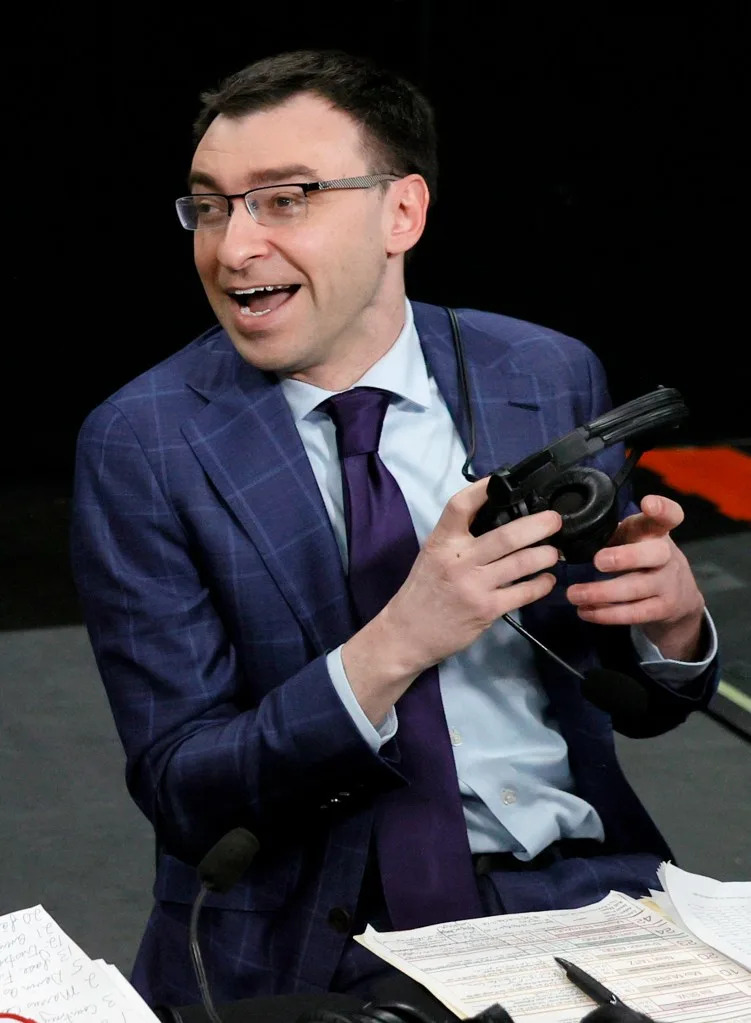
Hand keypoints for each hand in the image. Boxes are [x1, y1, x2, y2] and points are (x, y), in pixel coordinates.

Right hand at [342, 478, 561, 722]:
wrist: (407, 633)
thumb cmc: (423, 591)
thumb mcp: (432, 555)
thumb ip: (459, 537)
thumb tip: (495, 516)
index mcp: (441, 542)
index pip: (461, 506)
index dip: (483, 489)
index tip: (503, 481)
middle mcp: (458, 560)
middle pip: (506, 536)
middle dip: (537, 525)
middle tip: (555, 520)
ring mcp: (474, 586)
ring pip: (520, 563)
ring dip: (544, 555)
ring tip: (555, 551)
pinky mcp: (487, 610)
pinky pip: (522, 593)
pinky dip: (540, 585)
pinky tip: (547, 580)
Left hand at [566, 494, 704, 660]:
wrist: (679, 596)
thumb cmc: (643, 558)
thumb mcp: (633, 539)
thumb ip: (611, 533)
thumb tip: (565, 535)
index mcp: (656, 532)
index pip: (669, 516)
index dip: (662, 509)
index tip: (647, 503)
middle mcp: (666, 555)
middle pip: (655, 553)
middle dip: (626, 557)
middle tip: (597, 561)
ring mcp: (667, 584)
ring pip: (638, 588)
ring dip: (602, 592)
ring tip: (573, 594)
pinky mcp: (662, 609)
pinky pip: (634, 613)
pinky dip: (606, 614)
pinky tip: (584, 611)